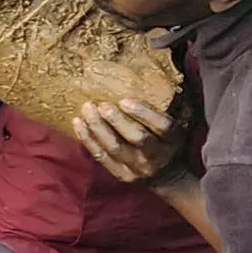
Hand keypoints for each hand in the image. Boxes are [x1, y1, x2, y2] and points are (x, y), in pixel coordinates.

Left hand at [65, 94, 186, 184]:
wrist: (166, 174)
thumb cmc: (164, 140)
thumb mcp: (172, 125)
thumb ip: (159, 109)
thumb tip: (135, 78)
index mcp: (173, 139)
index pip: (162, 126)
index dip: (144, 113)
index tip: (125, 100)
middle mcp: (156, 155)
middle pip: (137, 137)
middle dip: (117, 120)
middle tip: (102, 104)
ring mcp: (138, 168)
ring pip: (115, 147)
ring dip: (98, 128)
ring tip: (87, 109)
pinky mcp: (121, 174)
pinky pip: (101, 157)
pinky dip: (88, 139)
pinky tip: (78, 123)